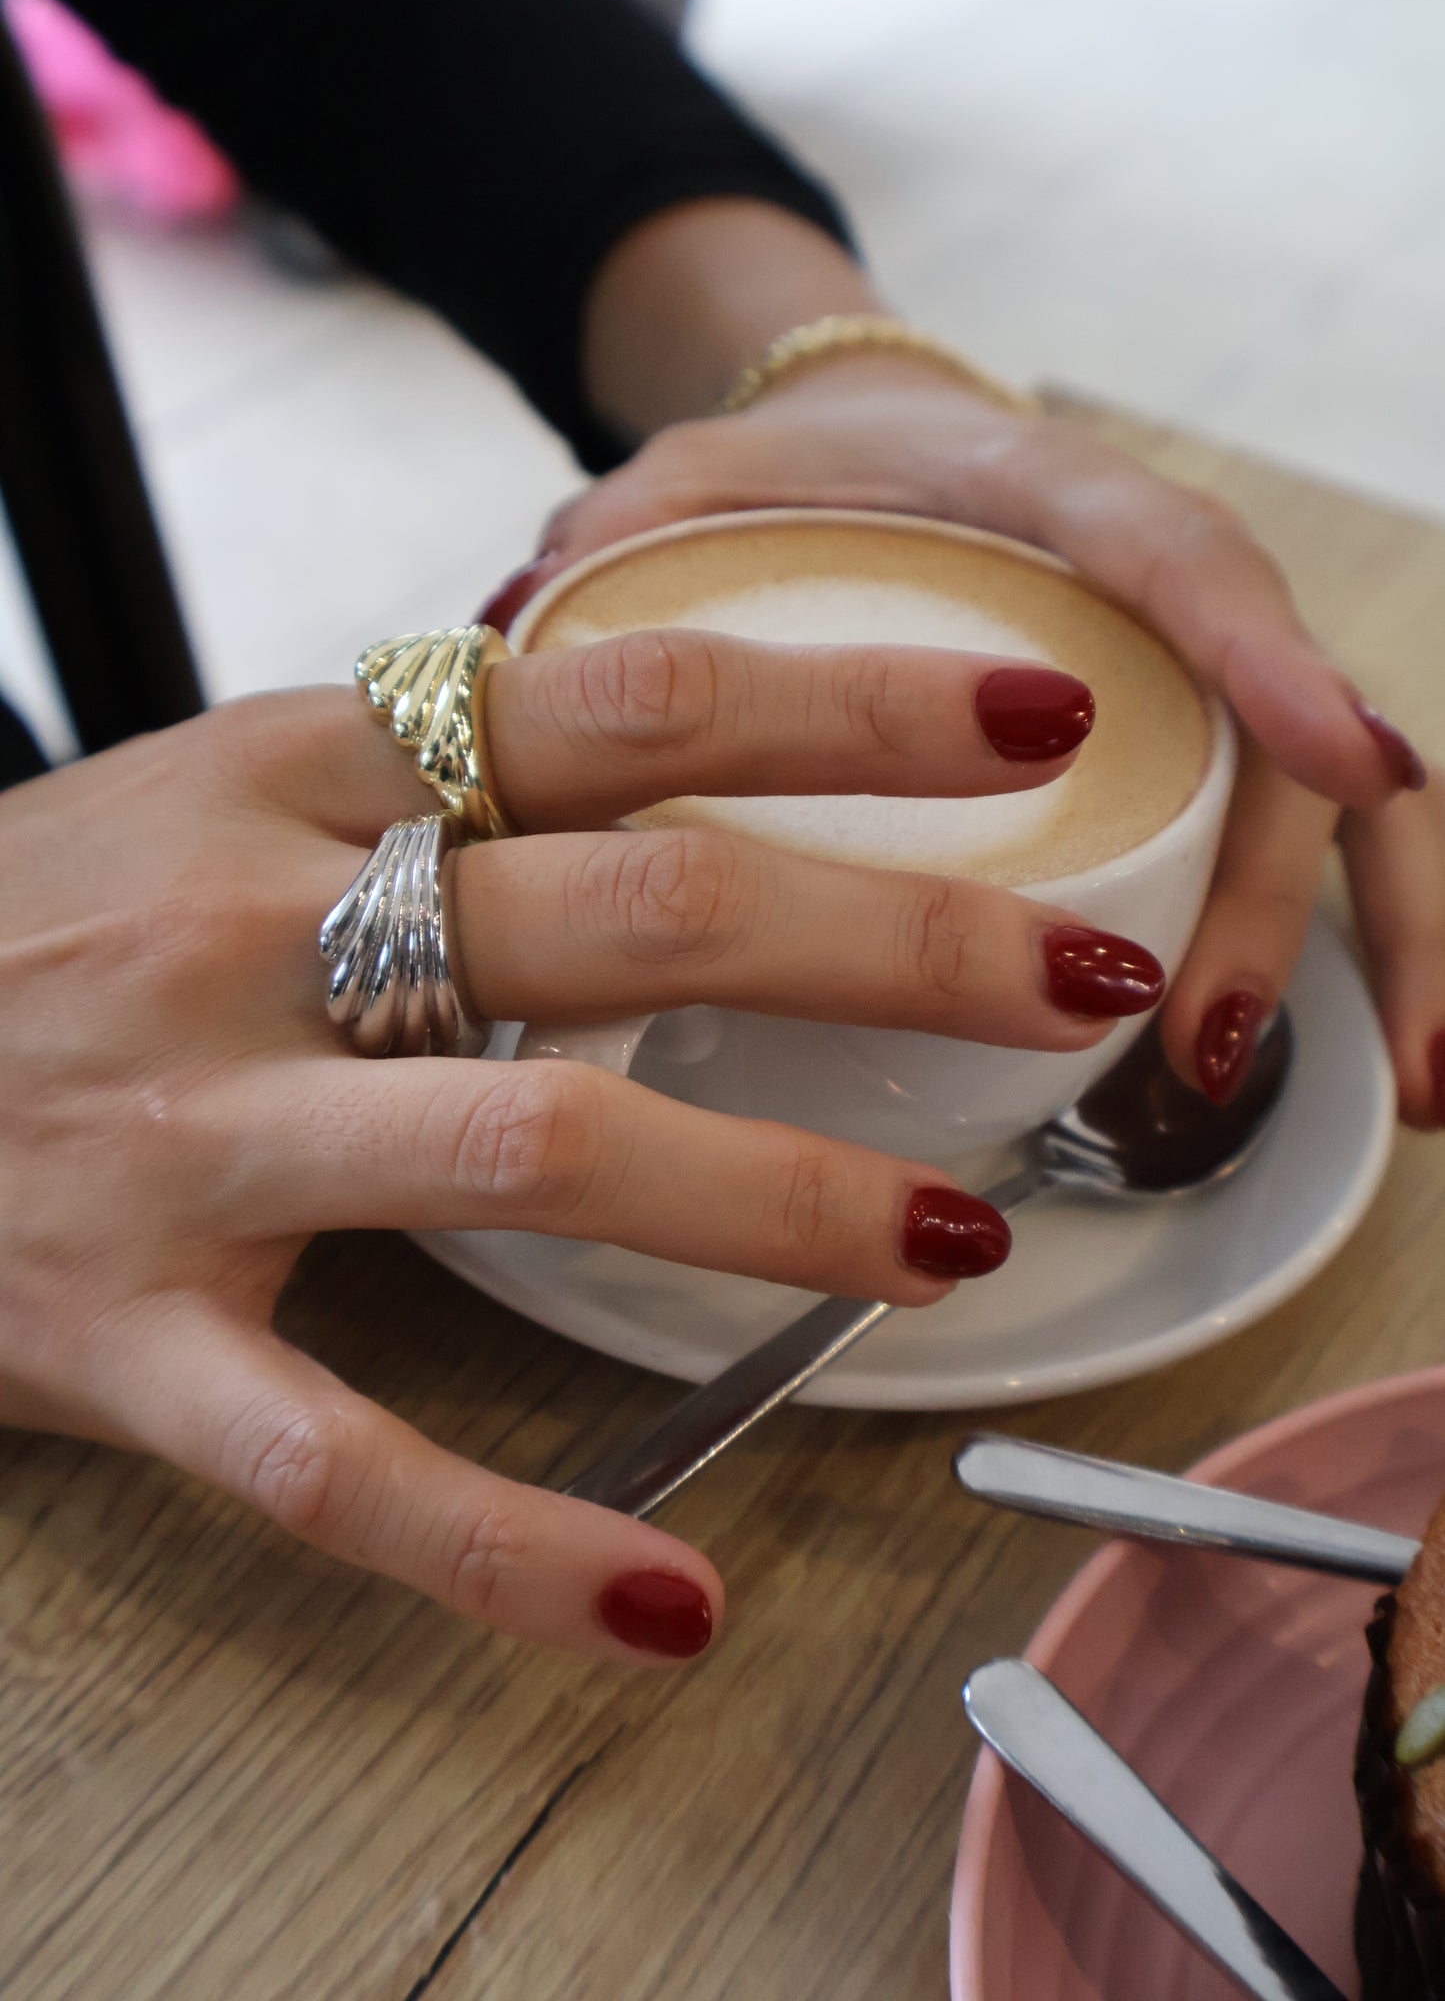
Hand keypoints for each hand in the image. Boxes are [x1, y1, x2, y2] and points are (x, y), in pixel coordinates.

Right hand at [0, 637, 1162, 1657]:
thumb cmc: (49, 914)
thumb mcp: (228, 787)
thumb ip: (440, 777)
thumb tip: (696, 755)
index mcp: (301, 769)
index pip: (622, 702)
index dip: (844, 705)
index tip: (1033, 720)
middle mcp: (257, 926)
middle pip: (627, 912)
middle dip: (886, 945)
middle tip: (1077, 985)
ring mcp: (184, 1131)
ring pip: (522, 1153)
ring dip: (762, 1204)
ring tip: (947, 1244)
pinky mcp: (114, 1331)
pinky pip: (330, 1457)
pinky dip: (505, 1539)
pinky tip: (664, 1597)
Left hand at [498, 354, 1440, 1123]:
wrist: (847, 441)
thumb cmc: (778, 471)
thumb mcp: (688, 477)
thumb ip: (625, 535)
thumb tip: (539, 625)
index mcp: (1036, 494)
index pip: (1177, 559)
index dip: (1263, 659)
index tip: (1341, 762)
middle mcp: (1144, 584)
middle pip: (1285, 729)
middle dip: (1322, 893)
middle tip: (1266, 1048)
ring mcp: (1175, 674)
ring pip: (1324, 802)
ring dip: (1370, 950)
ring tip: (1398, 1096)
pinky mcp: (1171, 751)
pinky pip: (1267, 846)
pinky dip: (1304, 951)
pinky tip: (1281, 1070)